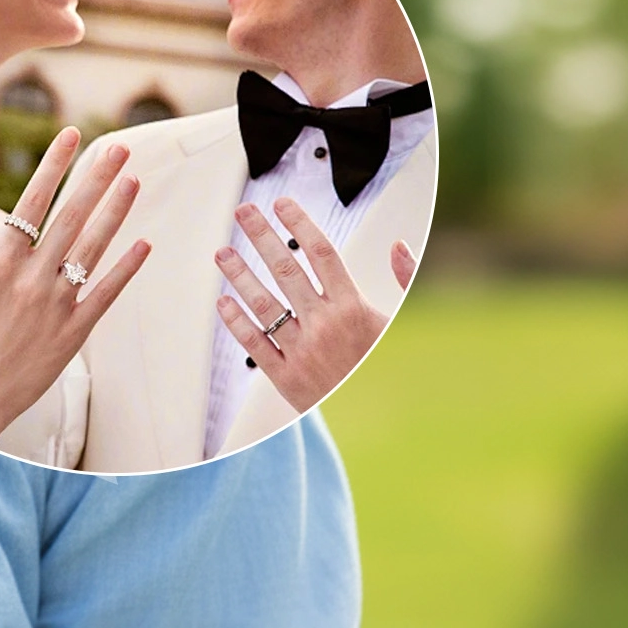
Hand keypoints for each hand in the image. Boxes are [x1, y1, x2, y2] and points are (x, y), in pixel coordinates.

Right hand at [0, 129, 150, 446]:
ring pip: (92, 250)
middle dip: (96, 179)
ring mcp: (55, 308)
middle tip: (117, 149)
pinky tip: (143, 244)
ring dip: (115, 213)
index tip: (71, 138)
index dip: (53, 168)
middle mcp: (30, 282)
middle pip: (71, 219)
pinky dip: (125, 269)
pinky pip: (105, 295)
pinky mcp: (73, 335)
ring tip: (133, 181)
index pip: (31, 204)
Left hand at [213, 197, 413, 414]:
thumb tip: (400, 244)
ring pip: (264, 304)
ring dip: (240, 275)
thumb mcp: (401, 325)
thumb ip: (405, 282)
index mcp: (354, 309)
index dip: (300, 224)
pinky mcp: (287, 378)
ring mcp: (303, 352)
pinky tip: (223, 301)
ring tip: (222, 253)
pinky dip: (237, 322)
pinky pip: (255, 345)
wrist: (381, 424)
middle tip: (243, 211)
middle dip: (261, 236)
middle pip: (286, 269)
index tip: (281, 203)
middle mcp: (325, 326)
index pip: (322, 254)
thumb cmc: (386, 368)